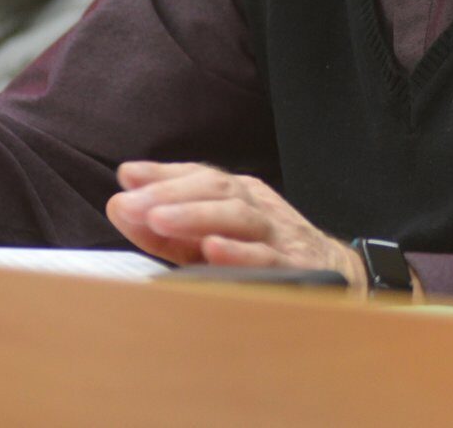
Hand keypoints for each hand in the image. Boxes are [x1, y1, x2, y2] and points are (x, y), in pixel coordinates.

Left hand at [105, 162, 367, 290]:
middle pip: (215, 189)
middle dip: (170, 194)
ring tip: (158, 219)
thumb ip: (164, 227)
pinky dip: (239, 253)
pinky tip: (211, 251)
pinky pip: (266, 258)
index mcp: (238, 195)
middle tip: (131, 204)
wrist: (334, 278)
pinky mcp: (295, 268)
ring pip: (238, 216)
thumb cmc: (257, 256)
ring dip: (195, 216)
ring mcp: (278, 234)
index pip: (199, 175)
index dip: (164, 174)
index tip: (127, 176)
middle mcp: (257, 206)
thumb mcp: (207, 241)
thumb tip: (118, 203)